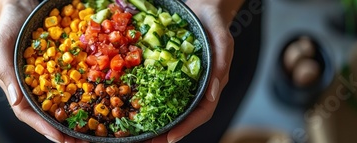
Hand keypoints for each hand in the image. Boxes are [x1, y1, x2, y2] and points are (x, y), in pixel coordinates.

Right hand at [0, 0, 84, 141]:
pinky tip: (100, 100)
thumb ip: (5, 72)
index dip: (43, 128)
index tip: (60, 139)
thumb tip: (15, 101)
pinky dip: (85, 94)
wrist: (24, 4)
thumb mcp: (0, 45)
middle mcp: (33, 87)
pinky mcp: (63, 67)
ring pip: (63, 103)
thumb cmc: (8, 25)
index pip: (28, 113)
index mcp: (16, 87)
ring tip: (93, 131)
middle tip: (82, 142)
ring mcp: (49, 78)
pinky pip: (75, 82)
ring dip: (77, 118)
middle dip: (64, 130)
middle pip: (48, 114)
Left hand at [147, 0, 240, 141]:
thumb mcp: (223, 40)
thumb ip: (221, 64)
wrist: (206, 8)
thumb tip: (213, 93)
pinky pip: (160, 88)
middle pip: (183, 115)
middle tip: (147, 142)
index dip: (187, 127)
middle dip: (166, 131)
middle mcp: (198, 86)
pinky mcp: (172, 72)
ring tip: (138, 132)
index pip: (202, 112)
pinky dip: (148, 99)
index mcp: (213, 84)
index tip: (170, 138)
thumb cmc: (217, 23)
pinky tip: (133, 104)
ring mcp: (184, 81)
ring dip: (155, 120)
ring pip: (170, 106)